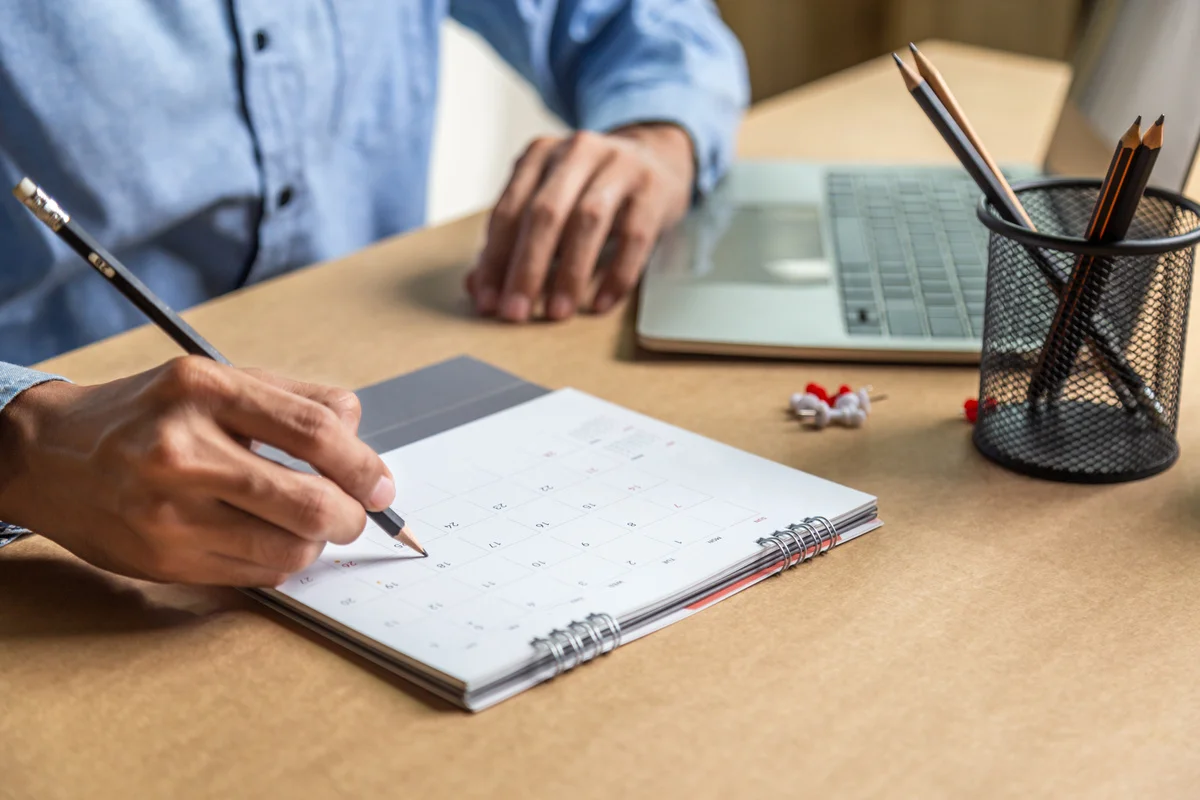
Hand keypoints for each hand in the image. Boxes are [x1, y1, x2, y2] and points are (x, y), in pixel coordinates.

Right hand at [0, 358, 394, 586]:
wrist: (47, 455)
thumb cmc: (147, 415)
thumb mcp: (214, 380)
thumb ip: (292, 400)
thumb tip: (361, 437)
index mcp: (205, 390)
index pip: (315, 432)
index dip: (363, 465)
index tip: (382, 485)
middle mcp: (184, 450)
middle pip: (309, 502)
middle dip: (351, 516)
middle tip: (356, 515)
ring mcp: (170, 511)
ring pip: (288, 549)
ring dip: (315, 543)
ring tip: (307, 525)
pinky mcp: (163, 559)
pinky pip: (256, 576)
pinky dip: (280, 563)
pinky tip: (267, 540)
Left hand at [465, 123, 694, 321]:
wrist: (658, 158)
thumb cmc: (592, 189)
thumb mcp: (551, 204)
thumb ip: (514, 241)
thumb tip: (478, 287)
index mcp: (540, 155)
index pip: (509, 211)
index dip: (494, 259)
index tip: (487, 300)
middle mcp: (577, 152)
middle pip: (545, 213)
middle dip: (526, 268)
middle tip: (515, 312)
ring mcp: (619, 166)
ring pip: (586, 221)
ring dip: (569, 273)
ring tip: (557, 312)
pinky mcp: (653, 189)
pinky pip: (633, 236)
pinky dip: (616, 274)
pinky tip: (601, 303)